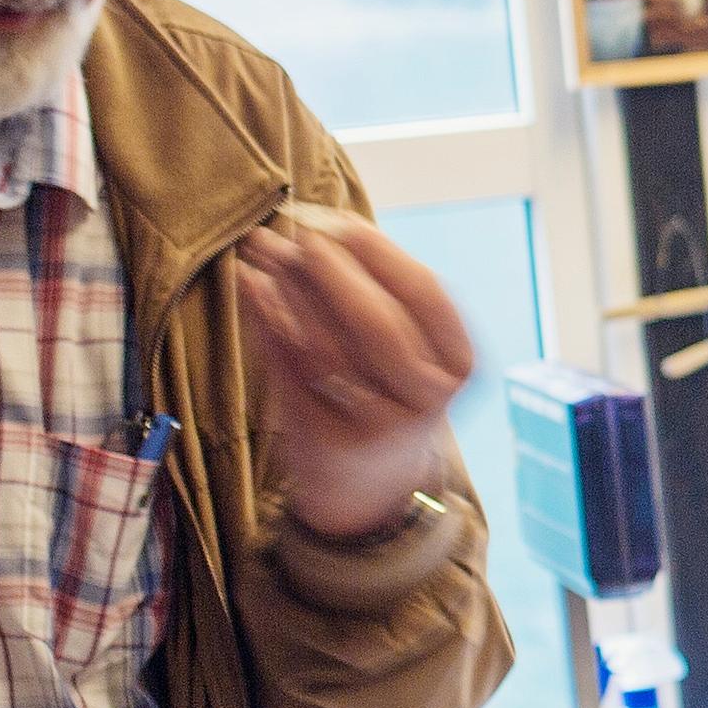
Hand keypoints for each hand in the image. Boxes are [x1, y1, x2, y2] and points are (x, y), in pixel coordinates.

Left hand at [233, 212, 475, 542]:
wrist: (368, 488)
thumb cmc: (388, 393)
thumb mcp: (411, 351)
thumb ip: (381, 292)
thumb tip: (321, 222)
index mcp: (459, 365)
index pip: (425, 294)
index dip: (380, 252)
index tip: (338, 220)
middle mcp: (425, 399)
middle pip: (378, 322)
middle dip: (333, 268)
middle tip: (296, 230)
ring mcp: (376, 426)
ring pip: (328, 346)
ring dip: (290, 287)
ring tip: (263, 248)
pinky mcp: (325, 439)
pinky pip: (289, 370)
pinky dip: (265, 320)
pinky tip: (248, 285)